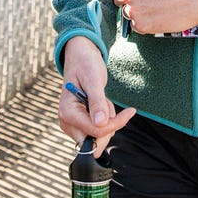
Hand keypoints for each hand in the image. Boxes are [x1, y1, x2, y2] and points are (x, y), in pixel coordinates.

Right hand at [58, 37, 134, 155]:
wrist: (80, 57)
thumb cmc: (86, 65)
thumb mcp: (94, 80)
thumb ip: (97, 103)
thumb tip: (101, 124)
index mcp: (68, 113)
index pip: (96, 131)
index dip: (115, 123)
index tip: (130, 111)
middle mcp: (66, 122)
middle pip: (96, 140)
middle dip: (109, 124)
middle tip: (107, 102)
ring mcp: (72, 124)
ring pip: (98, 136)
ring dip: (107, 120)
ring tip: (101, 99)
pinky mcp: (78, 123)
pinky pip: (97, 130)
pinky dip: (104, 119)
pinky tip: (100, 103)